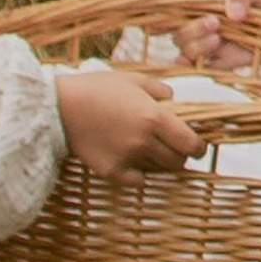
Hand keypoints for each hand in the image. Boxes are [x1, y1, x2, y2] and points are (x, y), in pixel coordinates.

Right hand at [54, 70, 204, 177]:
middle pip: (177, 161)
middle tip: (179, 150)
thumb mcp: (135, 80)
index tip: (200, 148)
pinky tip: (137, 165)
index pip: (189, 143)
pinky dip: (140, 175)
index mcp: (155, 118)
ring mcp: (127, 159)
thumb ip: (159, 90)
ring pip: (158, 171)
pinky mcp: (110, 172)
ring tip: (157, 154)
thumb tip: (172, 99)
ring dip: (162, 164)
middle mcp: (144, 141)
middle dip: (182, 157)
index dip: (199, 148)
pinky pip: (136, 181)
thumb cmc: (98, 89)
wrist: (60, 108)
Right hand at [171, 0, 260, 72]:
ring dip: (195, 49)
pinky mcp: (226, 67)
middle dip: (191, 32)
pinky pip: (203, 71)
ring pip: (187, 54)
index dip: (183, 16)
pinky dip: (195, 69)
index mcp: (215, 11)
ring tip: (217, 41)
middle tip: (215, 27)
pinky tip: (200, 66)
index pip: (185, 14)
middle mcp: (211, 31)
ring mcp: (217, 51)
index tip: (210, 18)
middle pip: (181, 36)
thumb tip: (231, 12)